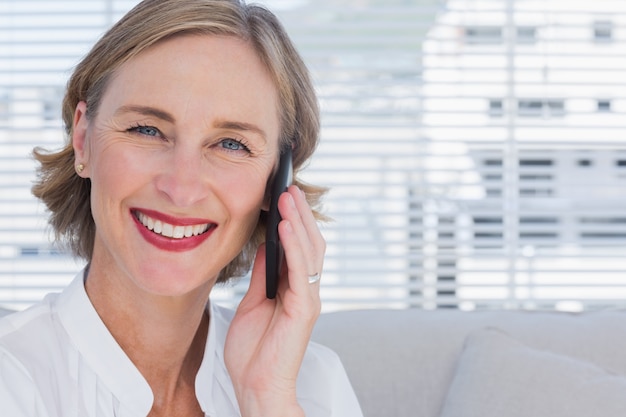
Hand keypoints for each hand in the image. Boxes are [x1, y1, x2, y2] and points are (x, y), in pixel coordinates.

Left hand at [224, 185, 324, 416]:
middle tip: (288, 187)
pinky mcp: (304, 309)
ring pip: (309, 252)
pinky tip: (286, 227)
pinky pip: (301, 272)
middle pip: (309, 244)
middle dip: (299, 214)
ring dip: (298, 223)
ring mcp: (308, 299)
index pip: (298, 247)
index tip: (282, 196)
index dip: (293, 221)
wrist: (256, 387)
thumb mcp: (253, 302)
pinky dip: (294, 247)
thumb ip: (263, 275)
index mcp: (294, 288)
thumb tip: (264, 246)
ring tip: (287, 197)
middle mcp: (306, 290)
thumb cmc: (254, 351)